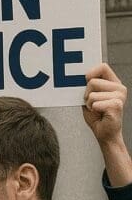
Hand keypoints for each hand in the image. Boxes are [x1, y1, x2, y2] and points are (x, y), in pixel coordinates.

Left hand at [83, 63, 131, 186]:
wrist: (104, 133)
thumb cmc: (97, 115)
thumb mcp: (89, 97)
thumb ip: (87, 85)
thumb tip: (79, 76)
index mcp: (113, 83)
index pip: (102, 66)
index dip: (90, 72)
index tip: (86, 80)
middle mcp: (119, 88)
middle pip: (92, 81)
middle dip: (86, 94)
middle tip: (92, 103)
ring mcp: (120, 96)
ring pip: (91, 94)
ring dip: (89, 103)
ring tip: (96, 109)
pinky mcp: (117, 105)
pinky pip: (94, 103)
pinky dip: (92, 109)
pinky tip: (99, 113)